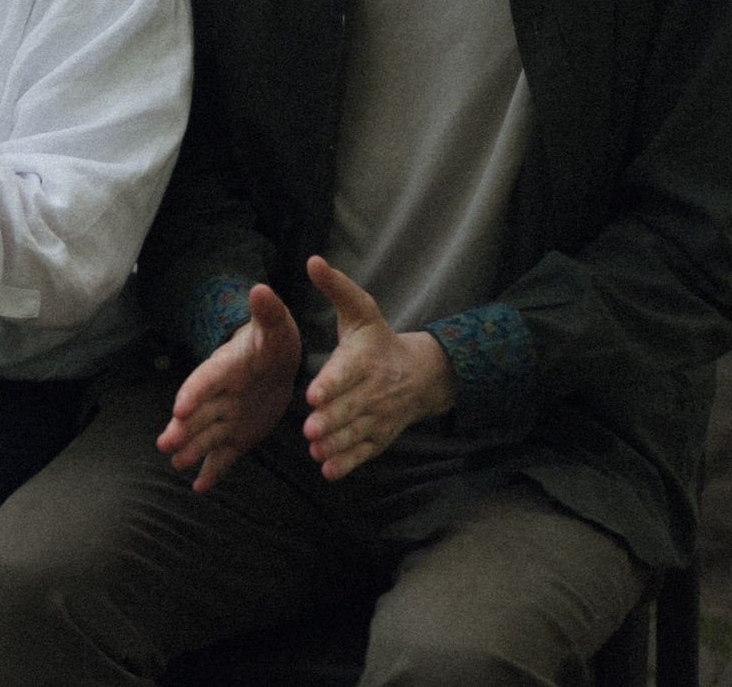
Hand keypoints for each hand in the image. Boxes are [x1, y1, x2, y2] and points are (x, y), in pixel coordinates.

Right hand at [159, 282, 301, 493]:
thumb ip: (268, 312)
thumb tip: (262, 289)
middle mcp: (219, 395)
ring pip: (205, 436)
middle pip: (197, 414)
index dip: (193, 393)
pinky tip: (199, 487)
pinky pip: (222, 456)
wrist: (277, 363)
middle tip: (166, 444)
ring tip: (177, 464)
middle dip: (182, 428)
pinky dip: (212, 471)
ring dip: (191, 450)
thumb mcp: (275, 326)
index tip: (180, 408)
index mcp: (224, 368)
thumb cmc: (273, 340)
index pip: (205, 380)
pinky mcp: (236, 436)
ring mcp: (225, 417)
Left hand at [300, 256, 456, 479]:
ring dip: (337, 444)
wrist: (422, 374)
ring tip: (316, 450)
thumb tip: (313, 260)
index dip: (331, 385)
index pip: (347, 373)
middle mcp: (373, 390)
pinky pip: (365, 452)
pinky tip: (329, 470)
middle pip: (350, 408)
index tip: (314, 393)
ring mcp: (378, 417)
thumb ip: (336, 288)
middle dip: (331, 420)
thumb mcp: (361, 311)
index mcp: (365, 360)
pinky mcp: (380, 437)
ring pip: (356, 433)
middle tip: (310, 429)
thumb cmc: (380, 340)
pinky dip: (348, 463)